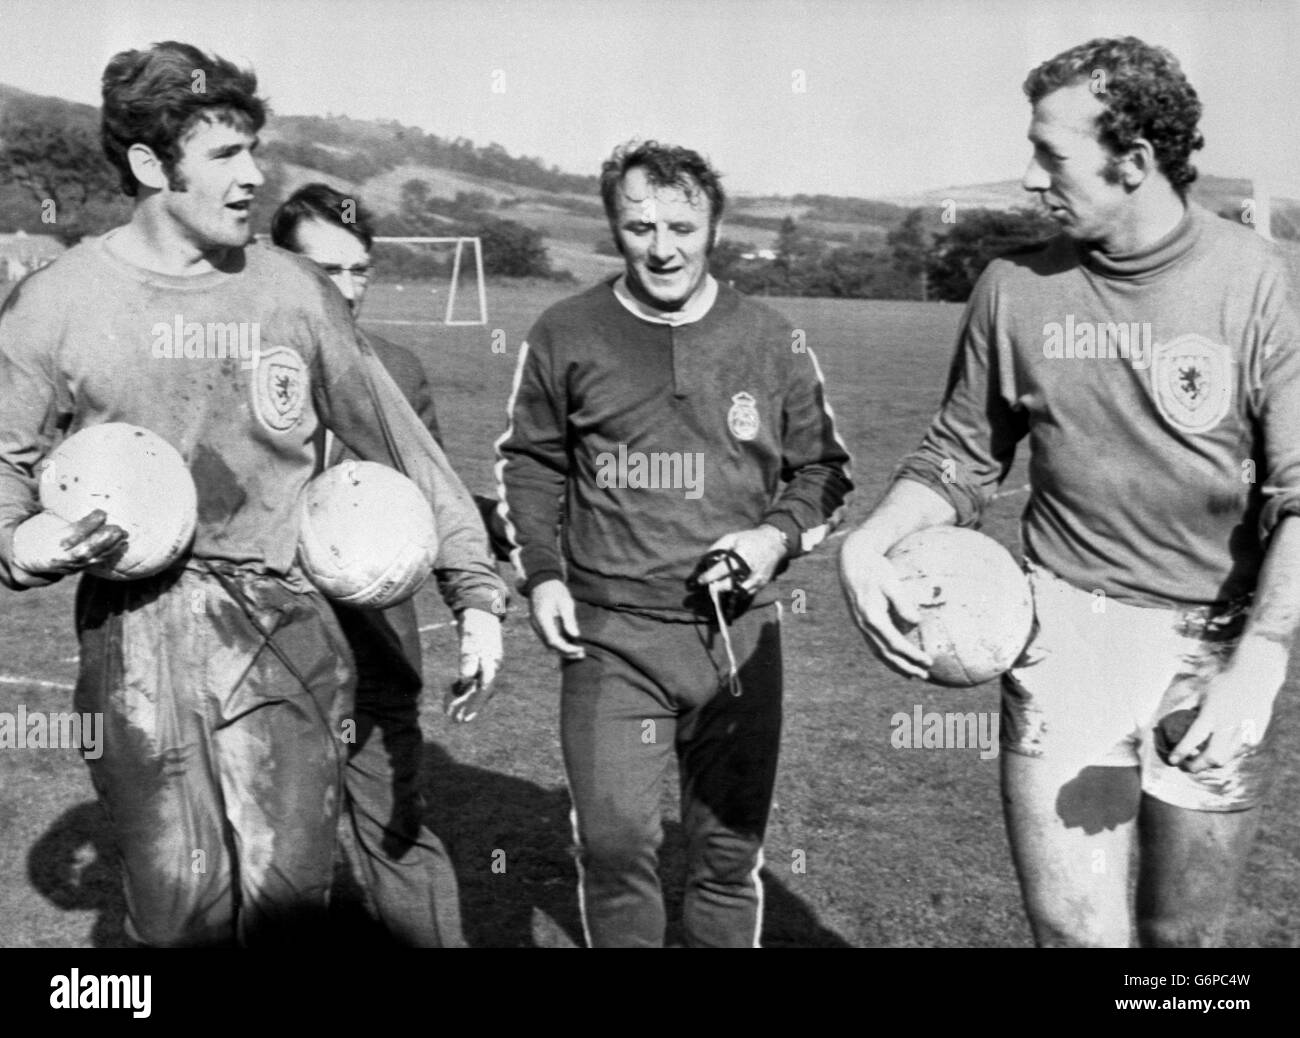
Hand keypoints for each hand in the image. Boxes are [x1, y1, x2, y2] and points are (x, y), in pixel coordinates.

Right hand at [11, 509, 128, 583]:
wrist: (27, 556)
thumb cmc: (38, 531)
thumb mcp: (45, 518)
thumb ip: (59, 507)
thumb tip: (62, 478)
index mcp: (50, 541)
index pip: (71, 535)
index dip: (87, 525)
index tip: (102, 513)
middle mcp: (60, 556)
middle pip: (84, 551)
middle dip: (103, 540)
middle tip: (119, 528)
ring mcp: (69, 564)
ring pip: (92, 559)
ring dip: (111, 547)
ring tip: (124, 535)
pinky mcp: (77, 568)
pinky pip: (95, 563)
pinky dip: (110, 554)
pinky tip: (122, 545)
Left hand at [443, 607, 502, 722]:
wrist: (480, 609)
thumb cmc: (474, 623)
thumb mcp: (470, 638)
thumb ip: (468, 658)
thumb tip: (466, 678)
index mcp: (492, 662)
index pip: (485, 688)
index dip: (475, 703)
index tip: (465, 716)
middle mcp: (491, 666)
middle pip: (481, 691)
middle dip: (469, 707)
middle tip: (456, 721)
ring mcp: (486, 664)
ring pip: (476, 687)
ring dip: (465, 700)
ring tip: (452, 713)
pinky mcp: (480, 662)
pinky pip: (472, 679)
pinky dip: (463, 688)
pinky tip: (452, 695)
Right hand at [528, 579, 584, 659]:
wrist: (541, 581)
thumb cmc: (555, 590)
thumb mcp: (566, 602)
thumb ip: (569, 619)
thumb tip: (575, 636)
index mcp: (542, 618)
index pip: (553, 641)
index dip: (567, 649)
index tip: (580, 649)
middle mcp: (537, 625)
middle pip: (550, 646)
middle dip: (566, 653)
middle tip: (582, 654)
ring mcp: (536, 626)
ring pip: (548, 644)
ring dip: (563, 650)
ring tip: (579, 652)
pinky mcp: (540, 625)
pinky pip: (548, 638)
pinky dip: (559, 644)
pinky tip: (571, 644)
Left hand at [694, 525, 786, 593]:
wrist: (774, 543)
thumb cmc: (750, 539)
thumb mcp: (732, 538)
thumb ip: (717, 548)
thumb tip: (706, 561)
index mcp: (742, 556)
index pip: (721, 570)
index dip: (709, 577)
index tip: (700, 580)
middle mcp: (750, 570)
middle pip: (728, 585)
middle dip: (716, 586)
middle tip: (711, 583)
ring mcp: (757, 579)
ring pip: (736, 591)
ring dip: (726, 589)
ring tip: (721, 583)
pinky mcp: (761, 584)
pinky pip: (746, 593)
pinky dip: (737, 591)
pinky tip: (734, 584)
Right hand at [838, 526, 931, 678]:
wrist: (853, 561)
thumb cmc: (875, 569)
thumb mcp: (891, 582)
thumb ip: (902, 603)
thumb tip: (916, 622)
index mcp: (872, 617)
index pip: (895, 643)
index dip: (912, 655)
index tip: (928, 661)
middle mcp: (865, 625)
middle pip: (886, 654)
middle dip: (905, 666)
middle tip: (924, 675)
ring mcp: (861, 625)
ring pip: (878, 652)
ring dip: (895, 665)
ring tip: (912, 675)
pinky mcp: (862, 622)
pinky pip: (874, 645)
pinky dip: (887, 655)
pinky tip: (897, 657)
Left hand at [1167, 640, 1284, 771]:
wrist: (1255, 678)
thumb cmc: (1222, 685)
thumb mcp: (1200, 693)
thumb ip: (1185, 709)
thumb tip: (1164, 722)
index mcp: (1212, 713)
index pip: (1194, 738)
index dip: (1182, 752)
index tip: (1172, 760)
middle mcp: (1229, 725)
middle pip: (1213, 757)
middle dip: (1197, 766)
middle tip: (1185, 767)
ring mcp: (1244, 732)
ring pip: (1226, 759)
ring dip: (1210, 763)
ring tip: (1199, 760)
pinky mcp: (1255, 736)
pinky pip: (1237, 753)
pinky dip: (1225, 755)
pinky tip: (1217, 750)